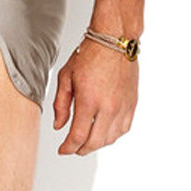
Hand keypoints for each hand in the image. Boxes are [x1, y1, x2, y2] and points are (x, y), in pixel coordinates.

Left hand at [52, 38, 138, 155]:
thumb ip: (61, 104)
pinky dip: (113, 135)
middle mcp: (108, 106)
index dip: (68, 148)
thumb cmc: (90, 54)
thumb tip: (58, 126)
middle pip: (94, 142)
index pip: (77, 136)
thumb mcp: (66, 77)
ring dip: (97, 144)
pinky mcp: (132, 103)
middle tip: (73, 148)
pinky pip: (124, 129)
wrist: (114, 41)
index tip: (63, 149)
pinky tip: (104, 132)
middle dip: (80, 150)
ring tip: (87, 140)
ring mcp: (122, 106)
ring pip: (110, 139)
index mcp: (88, 100)